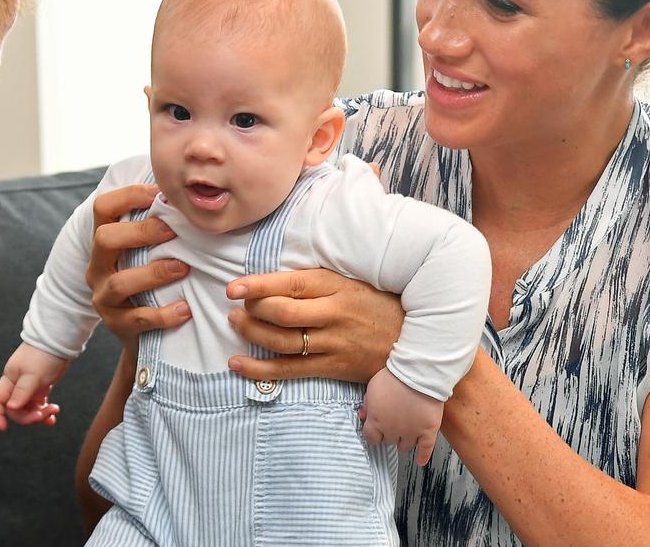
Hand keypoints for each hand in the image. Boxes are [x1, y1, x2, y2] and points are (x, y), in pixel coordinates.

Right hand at [0, 343, 68, 430]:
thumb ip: (22, 392)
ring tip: (54, 410)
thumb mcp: (33, 375)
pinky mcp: (40, 387)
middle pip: (15, 409)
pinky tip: (53, 416)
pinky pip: (39, 405)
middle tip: (45, 413)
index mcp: (10, 380)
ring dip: (40, 414)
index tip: (4, 428)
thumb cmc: (44, 355)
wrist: (59, 342)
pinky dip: (45, 411)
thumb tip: (11, 408)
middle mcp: (16, 385)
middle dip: (29, 416)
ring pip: (28, 409)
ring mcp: (28, 387)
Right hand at [86, 183, 190, 353]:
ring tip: (183, 268)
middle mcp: (97, 267)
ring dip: (154, 273)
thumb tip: (188, 192)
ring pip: (119, 282)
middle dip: (140, 232)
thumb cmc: (152, 281)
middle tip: (173, 230)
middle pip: (103, 238)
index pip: (103, 208)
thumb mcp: (147, 252)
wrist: (144, 335)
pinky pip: (137, 319)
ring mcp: (104, 298)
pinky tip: (185, 309)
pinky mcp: (117, 326)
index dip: (128, 195)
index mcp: (104, 242)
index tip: (159, 193)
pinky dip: (163, 314)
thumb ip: (158, 226)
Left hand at [225, 268, 402, 382]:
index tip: (233, 287)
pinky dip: (260, 368)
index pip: (290, 284)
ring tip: (235, 324)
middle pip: (282, 314)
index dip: (258, 286)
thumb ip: (316, 281)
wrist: (416, 341)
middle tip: (235, 307)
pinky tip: (237, 364)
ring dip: (251, 334)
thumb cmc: (377, 304)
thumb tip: (272, 279)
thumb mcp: (351, 281)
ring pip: (282, 341)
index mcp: (336, 287)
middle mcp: (333, 314)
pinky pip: (289, 370)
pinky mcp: (333, 367)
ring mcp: (333, 343)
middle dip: (252, 310)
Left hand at [360, 367, 442, 465]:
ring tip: (405, 435)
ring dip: (404, 441)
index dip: (374, 434)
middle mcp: (392, 431)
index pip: (371, 438)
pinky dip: (423, 456)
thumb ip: (367, 404)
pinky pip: (426, 449)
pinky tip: (420, 461)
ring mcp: (411, 432)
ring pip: (405, 446)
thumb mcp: (372, 388)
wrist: (418, 374)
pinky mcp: (428, 431)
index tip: (376, 432)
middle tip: (393, 426)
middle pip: (388, 441)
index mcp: (376, 421)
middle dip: (389, 434)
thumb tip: (363, 415)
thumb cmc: (394, 378)